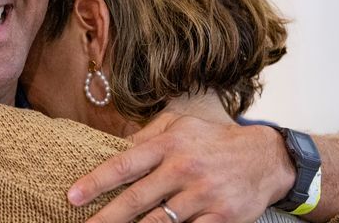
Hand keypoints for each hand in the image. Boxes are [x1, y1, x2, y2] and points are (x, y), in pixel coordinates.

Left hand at [67, 112, 295, 222]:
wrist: (265, 158)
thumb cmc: (213, 140)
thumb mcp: (180, 125)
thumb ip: (147, 136)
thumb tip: (115, 148)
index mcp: (168, 145)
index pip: (125, 164)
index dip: (96, 181)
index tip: (73, 196)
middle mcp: (182, 169)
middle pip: (137, 198)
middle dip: (106, 217)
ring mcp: (202, 195)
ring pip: (159, 222)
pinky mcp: (220, 217)